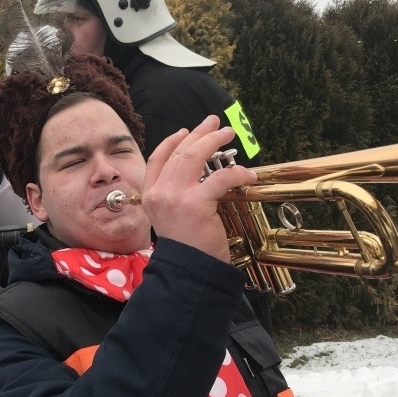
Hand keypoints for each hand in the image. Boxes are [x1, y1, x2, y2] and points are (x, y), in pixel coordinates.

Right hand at [141, 116, 256, 262]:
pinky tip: (248, 175)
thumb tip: (198, 180)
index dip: (171, 142)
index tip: (185, 131)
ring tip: (228, 134)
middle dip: (199, 133)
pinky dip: (238, 173)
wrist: (187, 273)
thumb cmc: (185, 251)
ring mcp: (175, 196)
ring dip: (214, 141)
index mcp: (149, 196)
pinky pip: (221, 177)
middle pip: (179, 152)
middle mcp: (158, 193)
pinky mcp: (196, 203)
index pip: (156, 159)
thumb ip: (175, 199)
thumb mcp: (170, 220)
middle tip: (214, 123)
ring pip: (195, 156)